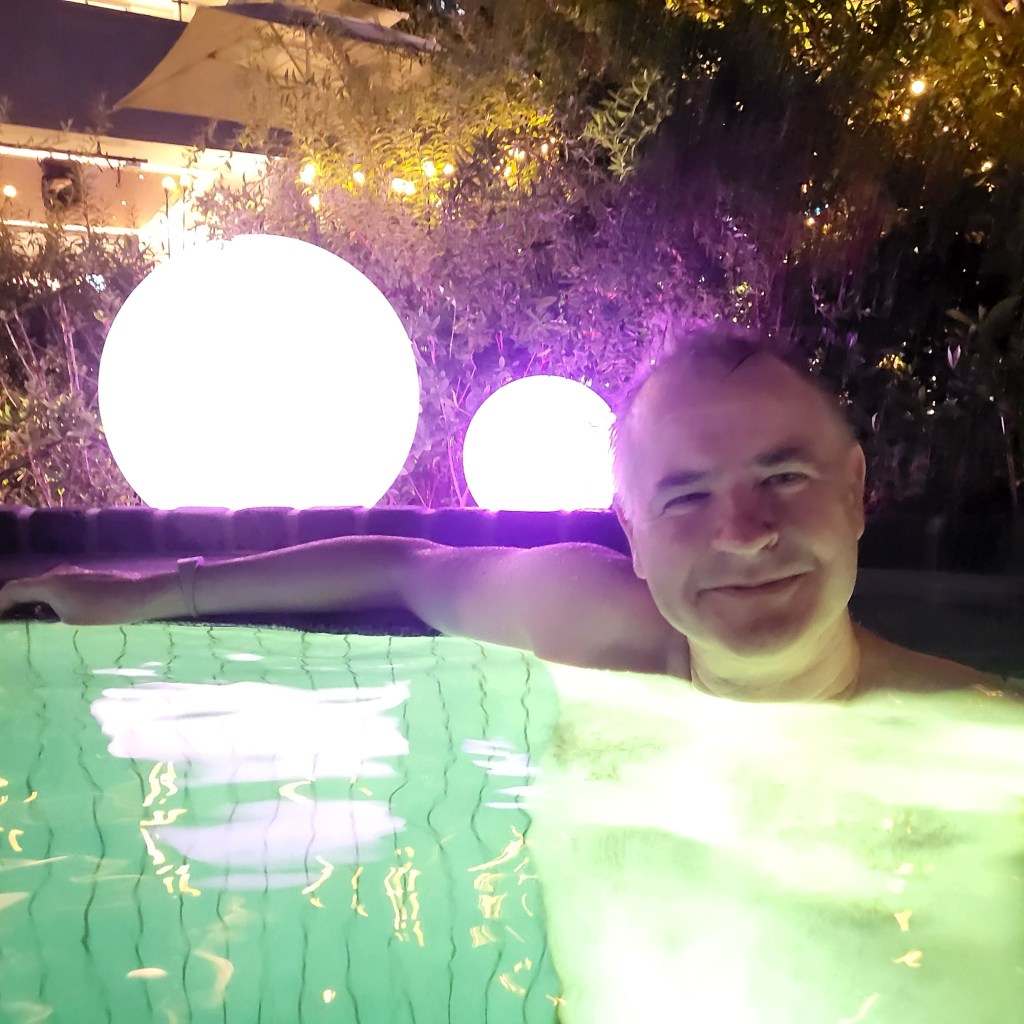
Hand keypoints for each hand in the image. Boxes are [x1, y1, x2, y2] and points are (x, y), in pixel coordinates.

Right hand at [0, 565, 173, 624]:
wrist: (142, 596)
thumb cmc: (104, 610)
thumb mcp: (69, 621)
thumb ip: (45, 619)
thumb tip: (36, 623)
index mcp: (47, 583)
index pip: (11, 590)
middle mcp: (56, 574)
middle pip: (26, 589)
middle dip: (14, 607)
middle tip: (10, 627)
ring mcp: (73, 575)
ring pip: (43, 590)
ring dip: (33, 605)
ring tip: (29, 627)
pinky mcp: (87, 580)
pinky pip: (59, 591)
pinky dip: (49, 604)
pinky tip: (55, 620)